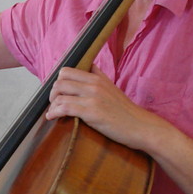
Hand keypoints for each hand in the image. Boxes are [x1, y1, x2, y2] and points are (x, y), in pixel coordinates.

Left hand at [45, 66, 163, 151]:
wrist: (140, 126)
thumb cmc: (124, 111)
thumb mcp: (111, 87)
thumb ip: (98, 77)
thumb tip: (88, 67)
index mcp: (97, 77)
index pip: (67, 70)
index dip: (58, 81)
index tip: (58, 92)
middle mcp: (94, 84)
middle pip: (60, 80)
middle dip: (53, 93)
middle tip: (55, 102)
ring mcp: (93, 98)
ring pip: (60, 93)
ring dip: (52, 104)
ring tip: (53, 112)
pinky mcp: (92, 112)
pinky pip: (65, 107)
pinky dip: (54, 113)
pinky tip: (53, 117)